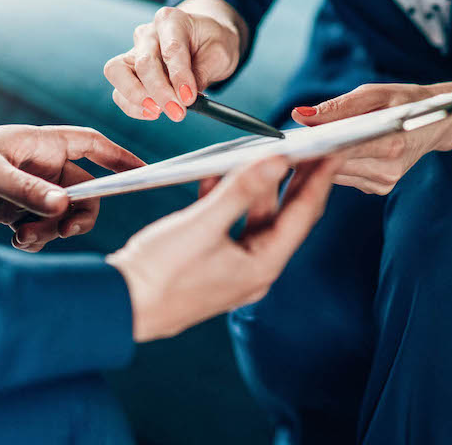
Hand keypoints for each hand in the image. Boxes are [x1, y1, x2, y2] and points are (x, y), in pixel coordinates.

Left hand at [0, 122, 143, 251]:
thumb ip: (27, 191)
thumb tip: (65, 207)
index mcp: (41, 145)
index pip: (93, 146)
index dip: (120, 158)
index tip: (143, 173)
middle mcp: (40, 166)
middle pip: (84, 190)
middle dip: (80, 213)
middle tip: (64, 228)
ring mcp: (27, 188)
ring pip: (62, 213)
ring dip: (53, 230)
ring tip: (27, 236)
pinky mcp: (10, 209)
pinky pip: (40, 226)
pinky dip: (36, 237)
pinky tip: (18, 240)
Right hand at [104, 0, 244, 121]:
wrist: (203, 41)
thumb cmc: (211, 43)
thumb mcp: (219, 53)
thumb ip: (202, 73)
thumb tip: (184, 98)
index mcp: (172, 20)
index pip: (171, 49)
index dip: (179, 76)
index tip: (189, 98)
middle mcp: (148, 34)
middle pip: (143, 62)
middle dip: (160, 92)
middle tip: (177, 112)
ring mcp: (133, 51)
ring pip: (118, 72)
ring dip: (137, 98)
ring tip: (159, 112)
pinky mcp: (127, 71)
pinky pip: (119, 91)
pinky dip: (132, 106)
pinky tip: (153, 112)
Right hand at [106, 155, 341, 341]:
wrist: (118, 306)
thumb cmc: (158, 273)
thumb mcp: (202, 225)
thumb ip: (241, 190)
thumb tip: (277, 161)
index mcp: (262, 265)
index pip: (303, 214)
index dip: (320, 178)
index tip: (334, 149)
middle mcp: (254, 270)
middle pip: (284, 215)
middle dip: (295, 179)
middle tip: (308, 145)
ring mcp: (233, 268)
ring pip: (255, 218)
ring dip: (255, 186)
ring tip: (260, 152)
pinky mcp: (211, 263)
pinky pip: (229, 225)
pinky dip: (227, 199)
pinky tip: (215, 175)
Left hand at [291, 83, 444, 195]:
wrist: (437, 122)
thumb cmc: (405, 102)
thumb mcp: (374, 94)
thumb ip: (337, 107)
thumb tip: (300, 115)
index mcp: (392, 143)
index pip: (341, 149)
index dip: (314, 146)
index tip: (291, 140)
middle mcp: (388, 169)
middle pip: (335, 165)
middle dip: (312, 153)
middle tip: (291, 141)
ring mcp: (384, 182)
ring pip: (336, 175)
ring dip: (320, 161)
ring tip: (308, 144)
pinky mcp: (379, 188)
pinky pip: (345, 178)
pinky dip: (334, 166)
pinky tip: (331, 153)